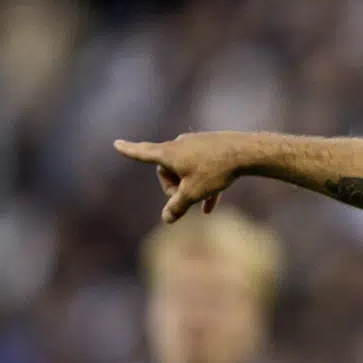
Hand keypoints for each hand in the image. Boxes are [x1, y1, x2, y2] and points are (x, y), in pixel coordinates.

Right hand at [114, 132, 250, 222]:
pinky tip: (211, 207)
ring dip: (190, 188)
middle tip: (187, 199)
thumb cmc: (215, 171)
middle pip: (167, 171)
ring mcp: (196, 144)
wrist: (246, 152)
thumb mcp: (193, 193)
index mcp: (169, 153)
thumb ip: (177, 206)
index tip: (116, 144)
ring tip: (203, 205)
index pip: (143, 153)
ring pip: (186, 172)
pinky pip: (201, 170)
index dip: (129, 151)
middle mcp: (179, 145)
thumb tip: (166, 219)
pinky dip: (203, 185)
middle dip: (174, 188)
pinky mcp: (211, 147)